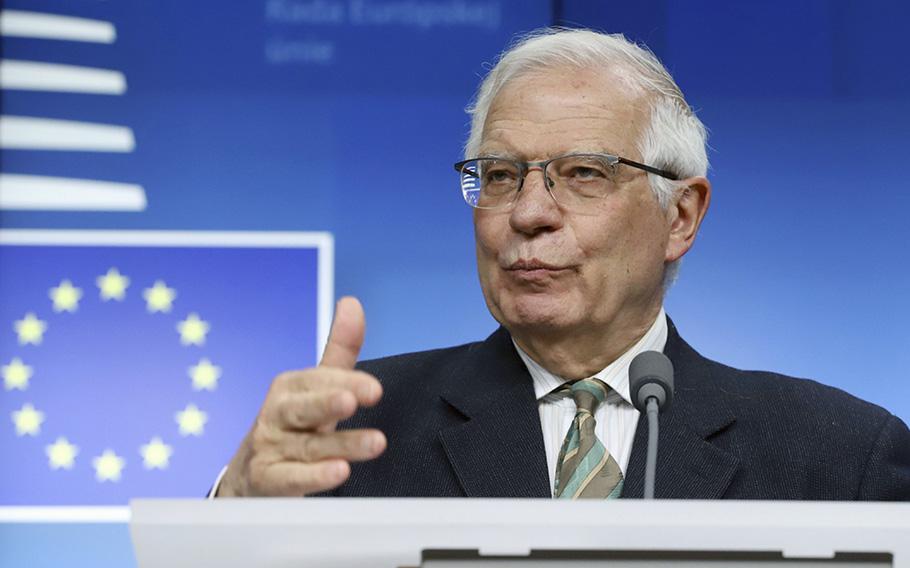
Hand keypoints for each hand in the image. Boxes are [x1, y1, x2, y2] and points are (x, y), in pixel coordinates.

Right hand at [216, 297, 385, 495]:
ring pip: (308, 447)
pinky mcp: (267, 480)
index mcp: (289, 387)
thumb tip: (352, 302)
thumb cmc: (293, 426)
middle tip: (353, 401)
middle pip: (303, 408)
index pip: (318, 381)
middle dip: (327, 403)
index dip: (346, 383)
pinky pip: (290, 479)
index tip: (374, 389)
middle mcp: (276, 414)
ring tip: (375, 443)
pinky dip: (314, 476)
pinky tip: (339, 472)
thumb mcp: (316, 389)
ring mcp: (269, 448)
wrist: (251, 477)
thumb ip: (338, 352)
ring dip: (342, 445)